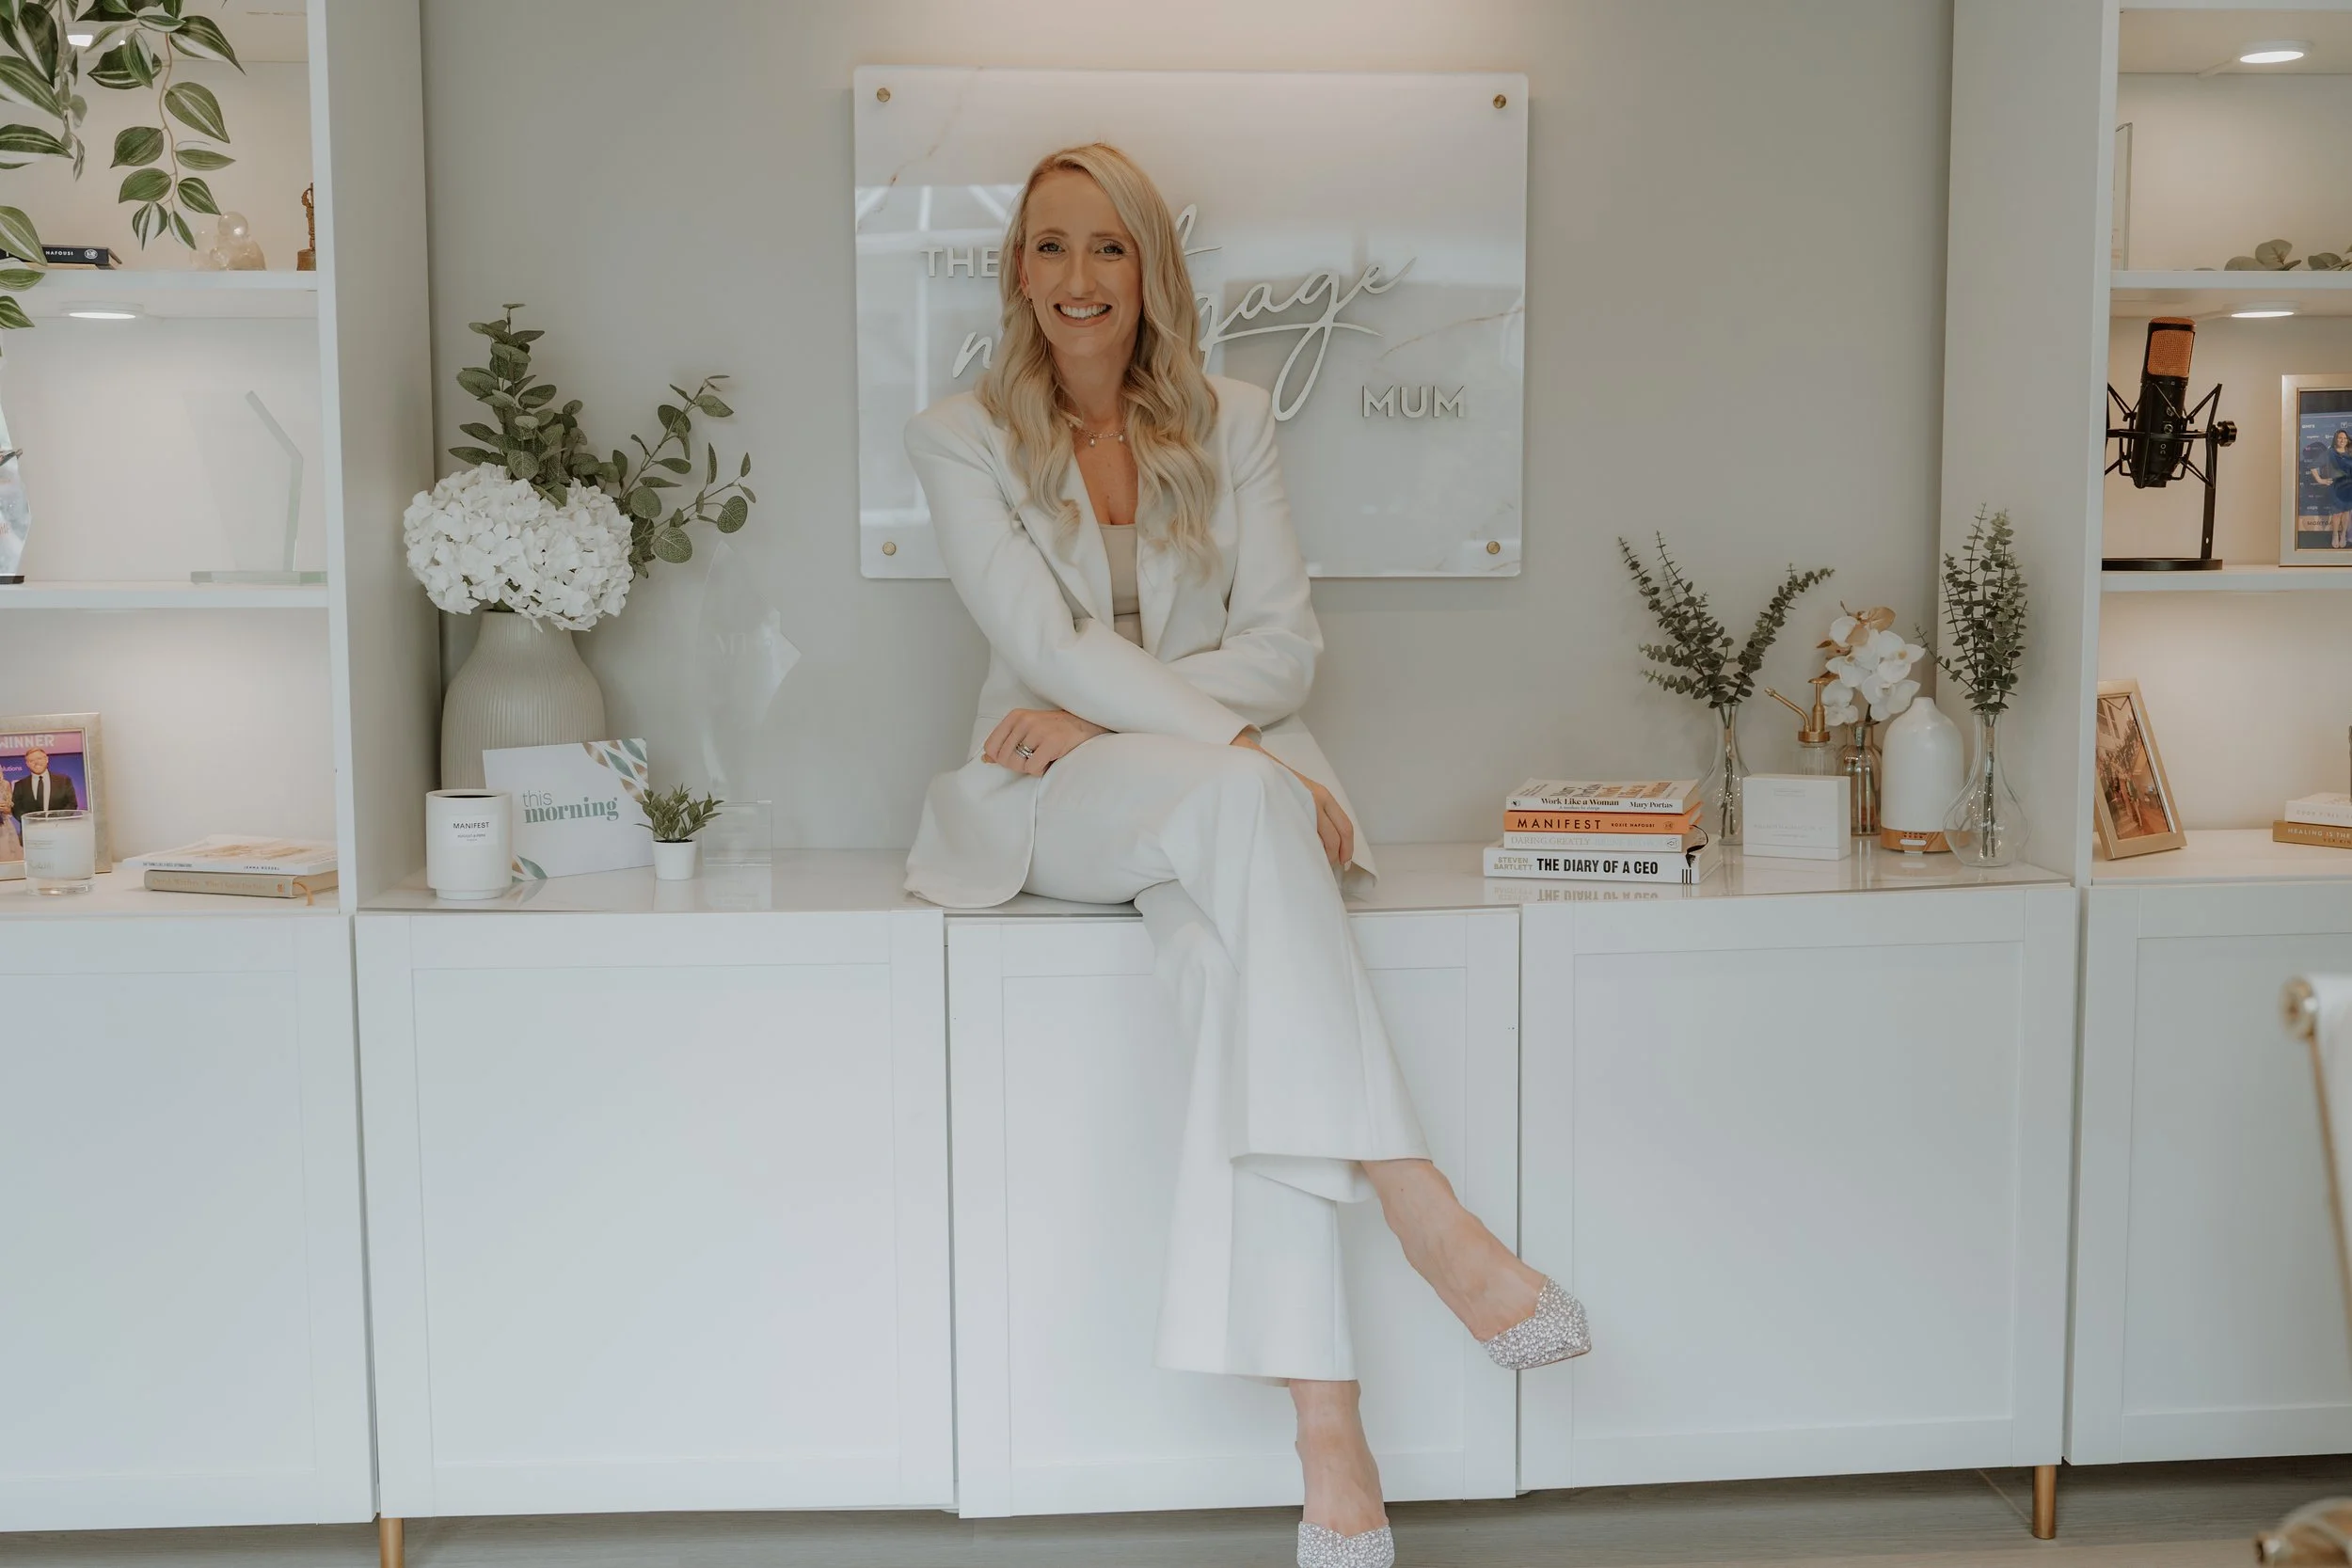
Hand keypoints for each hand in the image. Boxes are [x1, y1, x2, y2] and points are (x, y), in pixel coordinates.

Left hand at [984, 708, 1106, 775]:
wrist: (1086, 724)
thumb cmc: (1055, 730)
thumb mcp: (1027, 730)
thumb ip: (1006, 742)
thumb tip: (986, 758)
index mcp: (1015, 716)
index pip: (991, 746)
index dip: (1000, 758)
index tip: (1016, 757)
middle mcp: (1024, 721)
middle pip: (1004, 758)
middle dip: (1018, 765)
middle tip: (1034, 758)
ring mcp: (1038, 730)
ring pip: (1017, 764)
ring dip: (1030, 768)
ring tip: (1042, 757)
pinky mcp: (1051, 742)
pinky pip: (1032, 768)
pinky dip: (1040, 770)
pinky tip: (1050, 760)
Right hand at [1232, 729, 1354, 867]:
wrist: (1256, 768)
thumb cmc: (1278, 783)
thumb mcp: (1303, 793)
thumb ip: (1314, 813)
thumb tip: (1322, 840)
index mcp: (1323, 796)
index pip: (1345, 826)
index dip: (1348, 847)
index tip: (1345, 860)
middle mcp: (1317, 801)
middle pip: (1337, 836)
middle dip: (1338, 855)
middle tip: (1333, 866)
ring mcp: (1302, 807)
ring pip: (1321, 840)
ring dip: (1322, 855)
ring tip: (1314, 862)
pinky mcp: (1287, 813)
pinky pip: (1301, 837)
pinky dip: (1306, 850)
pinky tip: (1301, 854)